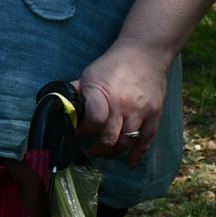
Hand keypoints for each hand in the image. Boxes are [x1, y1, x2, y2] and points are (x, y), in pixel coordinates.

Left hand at [75, 39, 170, 165]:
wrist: (146, 53)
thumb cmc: (114, 64)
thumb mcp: (90, 74)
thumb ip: (77, 92)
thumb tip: (61, 106)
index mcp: (104, 93)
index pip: (94, 121)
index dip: (85, 131)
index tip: (80, 132)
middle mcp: (123, 104)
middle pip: (110, 137)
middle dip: (98, 148)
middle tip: (92, 151)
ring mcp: (141, 111)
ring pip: (127, 141)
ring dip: (115, 152)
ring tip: (106, 154)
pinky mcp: (154, 114)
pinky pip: (147, 140)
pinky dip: (138, 154)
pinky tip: (130, 163)